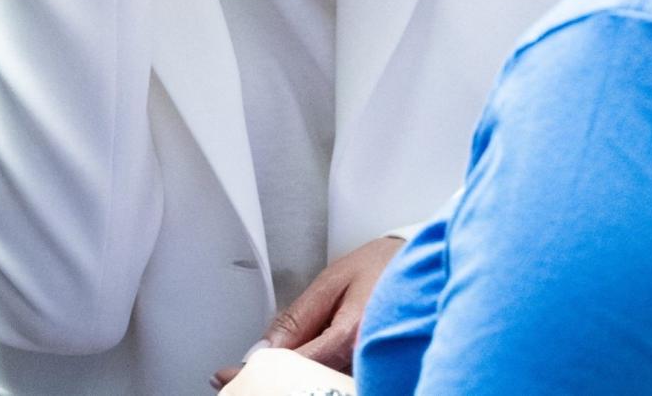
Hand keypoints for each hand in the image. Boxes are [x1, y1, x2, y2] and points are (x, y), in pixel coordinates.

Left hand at [212, 237, 401, 387]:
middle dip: (268, 384)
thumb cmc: (385, 267)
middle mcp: (363, 363)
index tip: (224, 376)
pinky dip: (310, 383)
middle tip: (235, 381)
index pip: (290, 366)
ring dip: (287, 384)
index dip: (253, 374)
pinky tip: (293, 376)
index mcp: (350, 336)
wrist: (426, 268)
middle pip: (303, 388)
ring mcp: (372, 373)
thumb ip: (298, 317)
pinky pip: (336, 386)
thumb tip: (262, 348)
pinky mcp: (377, 377)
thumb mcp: (334, 280)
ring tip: (259, 377)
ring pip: (318, 389)